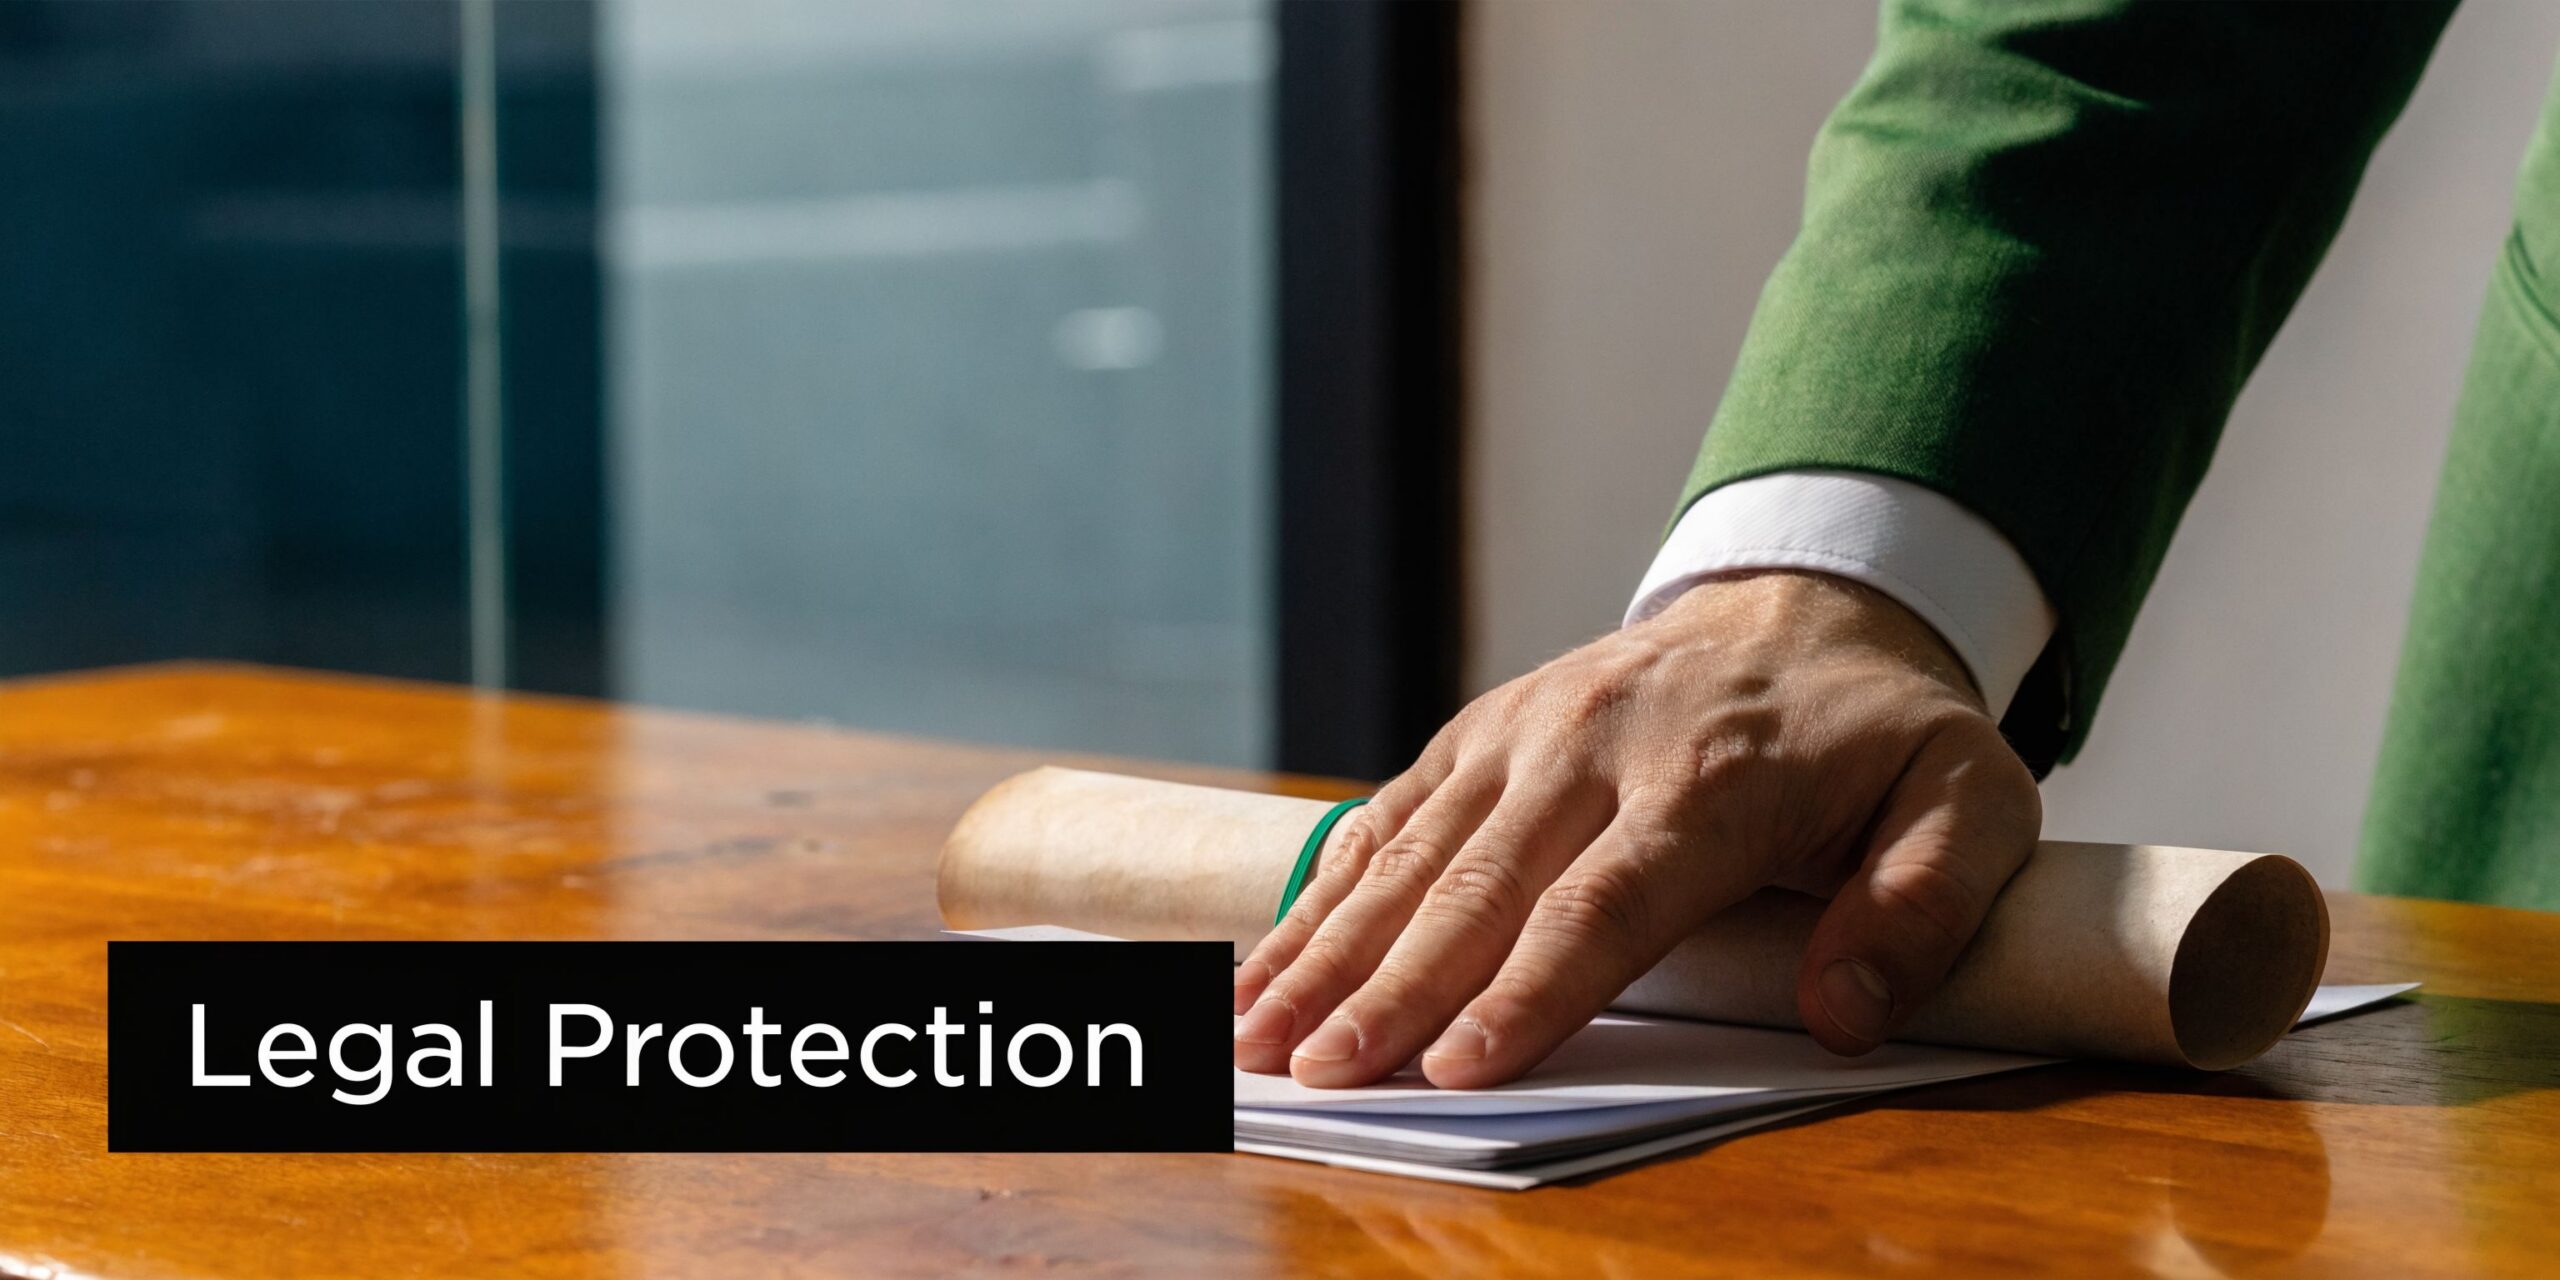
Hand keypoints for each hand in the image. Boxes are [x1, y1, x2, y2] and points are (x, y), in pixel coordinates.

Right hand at [1231, 569, 2040, 1087]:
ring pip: (1411, 855)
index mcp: (1707, 782)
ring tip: (1259, 1034)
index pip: (1604, 903)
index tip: (1462, 1066)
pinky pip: (1390, 817)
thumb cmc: (1882, 733)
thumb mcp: (1968, 800)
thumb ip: (1923, 905)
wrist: (1805, 605)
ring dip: (1331, 950)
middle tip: (1324, 1075)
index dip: (1530, 989)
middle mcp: (1593, 748)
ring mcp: (1522, 736)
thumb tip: (1844, 1016)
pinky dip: (1325, 893)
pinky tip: (1268, 960)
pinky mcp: (1480, 736)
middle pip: (1480, 888)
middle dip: (1394, 989)